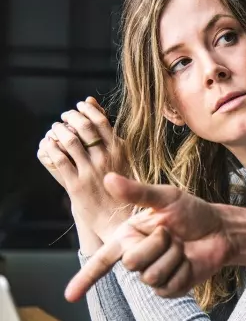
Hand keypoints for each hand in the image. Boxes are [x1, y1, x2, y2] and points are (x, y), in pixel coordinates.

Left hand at [36, 97, 128, 239]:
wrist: (118, 218)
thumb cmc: (122, 186)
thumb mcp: (122, 157)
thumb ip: (108, 133)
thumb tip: (92, 102)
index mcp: (120, 151)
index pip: (101, 121)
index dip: (86, 110)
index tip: (79, 106)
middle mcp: (106, 159)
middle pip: (84, 127)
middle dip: (71, 117)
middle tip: (65, 116)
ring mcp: (91, 172)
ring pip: (70, 141)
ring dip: (59, 130)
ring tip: (56, 129)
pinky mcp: (76, 185)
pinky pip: (59, 160)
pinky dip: (51, 148)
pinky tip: (49, 145)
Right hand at [64, 173, 232, 301]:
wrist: (220, 230)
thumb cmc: (193, 212)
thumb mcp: (167, 198)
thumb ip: (138, 192)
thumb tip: (108, 178)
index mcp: (129, 236)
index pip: (102, 260)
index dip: (85, 278)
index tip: (69, 296)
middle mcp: (137, 257)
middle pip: (131, 263)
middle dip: (157, 244)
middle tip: (172, 233)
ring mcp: (153, 274)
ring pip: (151, 276)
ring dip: (173, 257)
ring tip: (182, 246)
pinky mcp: (171, 288)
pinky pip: (170, 287)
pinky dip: (184, 271)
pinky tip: (190, 261)